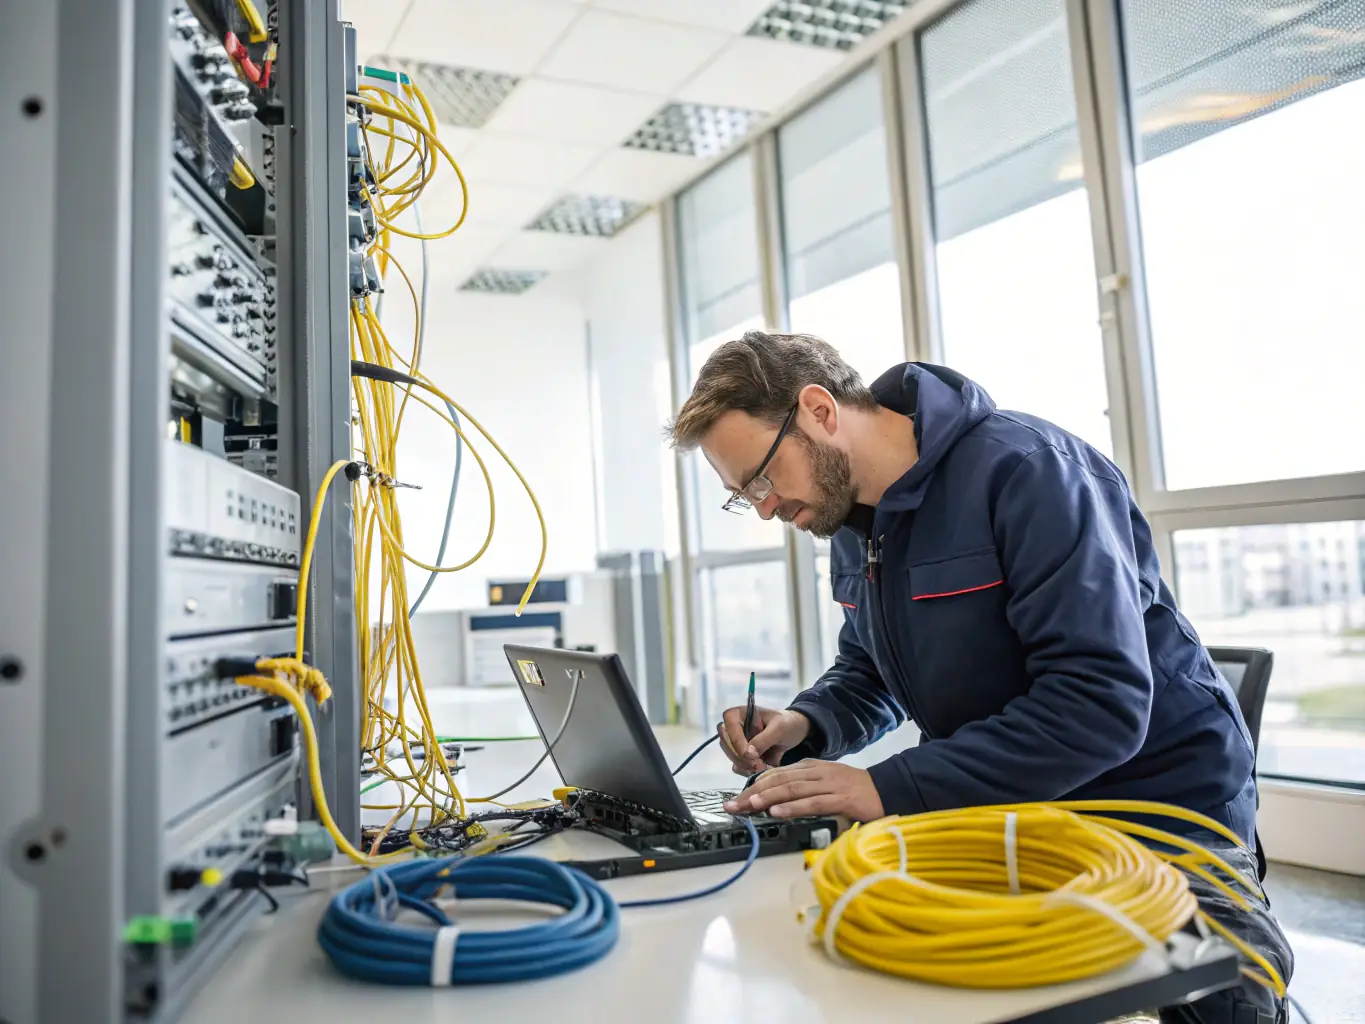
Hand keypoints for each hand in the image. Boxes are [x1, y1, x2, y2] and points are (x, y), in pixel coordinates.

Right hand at [717, 706, 809, 776]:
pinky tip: (762, 769)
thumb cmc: (787, 723)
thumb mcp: (779, 728)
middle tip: (759, 765)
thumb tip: (748, 754)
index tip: (751, 755)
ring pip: (732, 757)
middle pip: (726, 744)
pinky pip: (739, 767)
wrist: (795, 732)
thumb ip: (763, 739)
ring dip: (746, 766)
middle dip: (741, 757)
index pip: (727, 726)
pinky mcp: (743, 756)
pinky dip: (749, 771)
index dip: (736, 741)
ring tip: (764, 767)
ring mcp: (738, 743)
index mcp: (739, 714)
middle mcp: (734, 728)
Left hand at [723, 760, 884, 821]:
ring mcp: (828, 784)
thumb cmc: (853, 791)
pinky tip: (778, 812)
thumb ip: (802, 791)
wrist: (886, 789)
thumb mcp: (823, 786)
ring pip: (793, 789)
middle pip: (778, 780)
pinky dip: (793, 807)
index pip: (775, 775)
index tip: (735, 800)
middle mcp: (816, 772)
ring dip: (769, 797)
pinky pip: (813, 803)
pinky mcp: (841, 798)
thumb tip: (776, 803)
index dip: (753, 786)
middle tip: (733, 805)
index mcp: (810, 767)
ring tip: (750, 805)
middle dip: (752, 793)